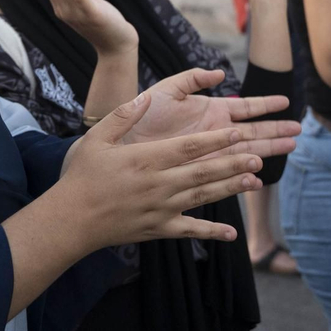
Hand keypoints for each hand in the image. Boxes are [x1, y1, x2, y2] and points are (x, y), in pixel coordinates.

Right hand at [56, 92, 263, 248]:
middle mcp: (159, 184)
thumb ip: (124, 116)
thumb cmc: (83, 175)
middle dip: (233, 163)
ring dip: (230, 189)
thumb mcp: (98, 137)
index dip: (215, 140)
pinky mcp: (159, 229)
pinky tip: (232, 233)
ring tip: (254, 181)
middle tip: (258, 156)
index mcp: (147, 159)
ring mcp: (161, 209)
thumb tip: (145, 97)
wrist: (72, 219)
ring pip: (203, 197)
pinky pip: (190, 230)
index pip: (189, 148)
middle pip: (203, 172)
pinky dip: (212, 232)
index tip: (237, 133)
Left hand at [123, 68, 300, 161]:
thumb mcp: (167, 90)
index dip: (266, 104)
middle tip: (299, 131)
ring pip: (246, 151)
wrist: (122, 143)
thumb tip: (221, 74)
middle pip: (254, 131)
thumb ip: (192, 79)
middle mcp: (216, 133)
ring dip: (268, 150)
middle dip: (276, 130)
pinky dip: (243, 177)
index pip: (245, 107)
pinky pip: (227, 174)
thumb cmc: (141, 115)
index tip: (286, 101)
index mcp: (211, 111)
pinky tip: (258, 179)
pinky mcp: (201, 171)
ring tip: (290, 147)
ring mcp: (211, 153)